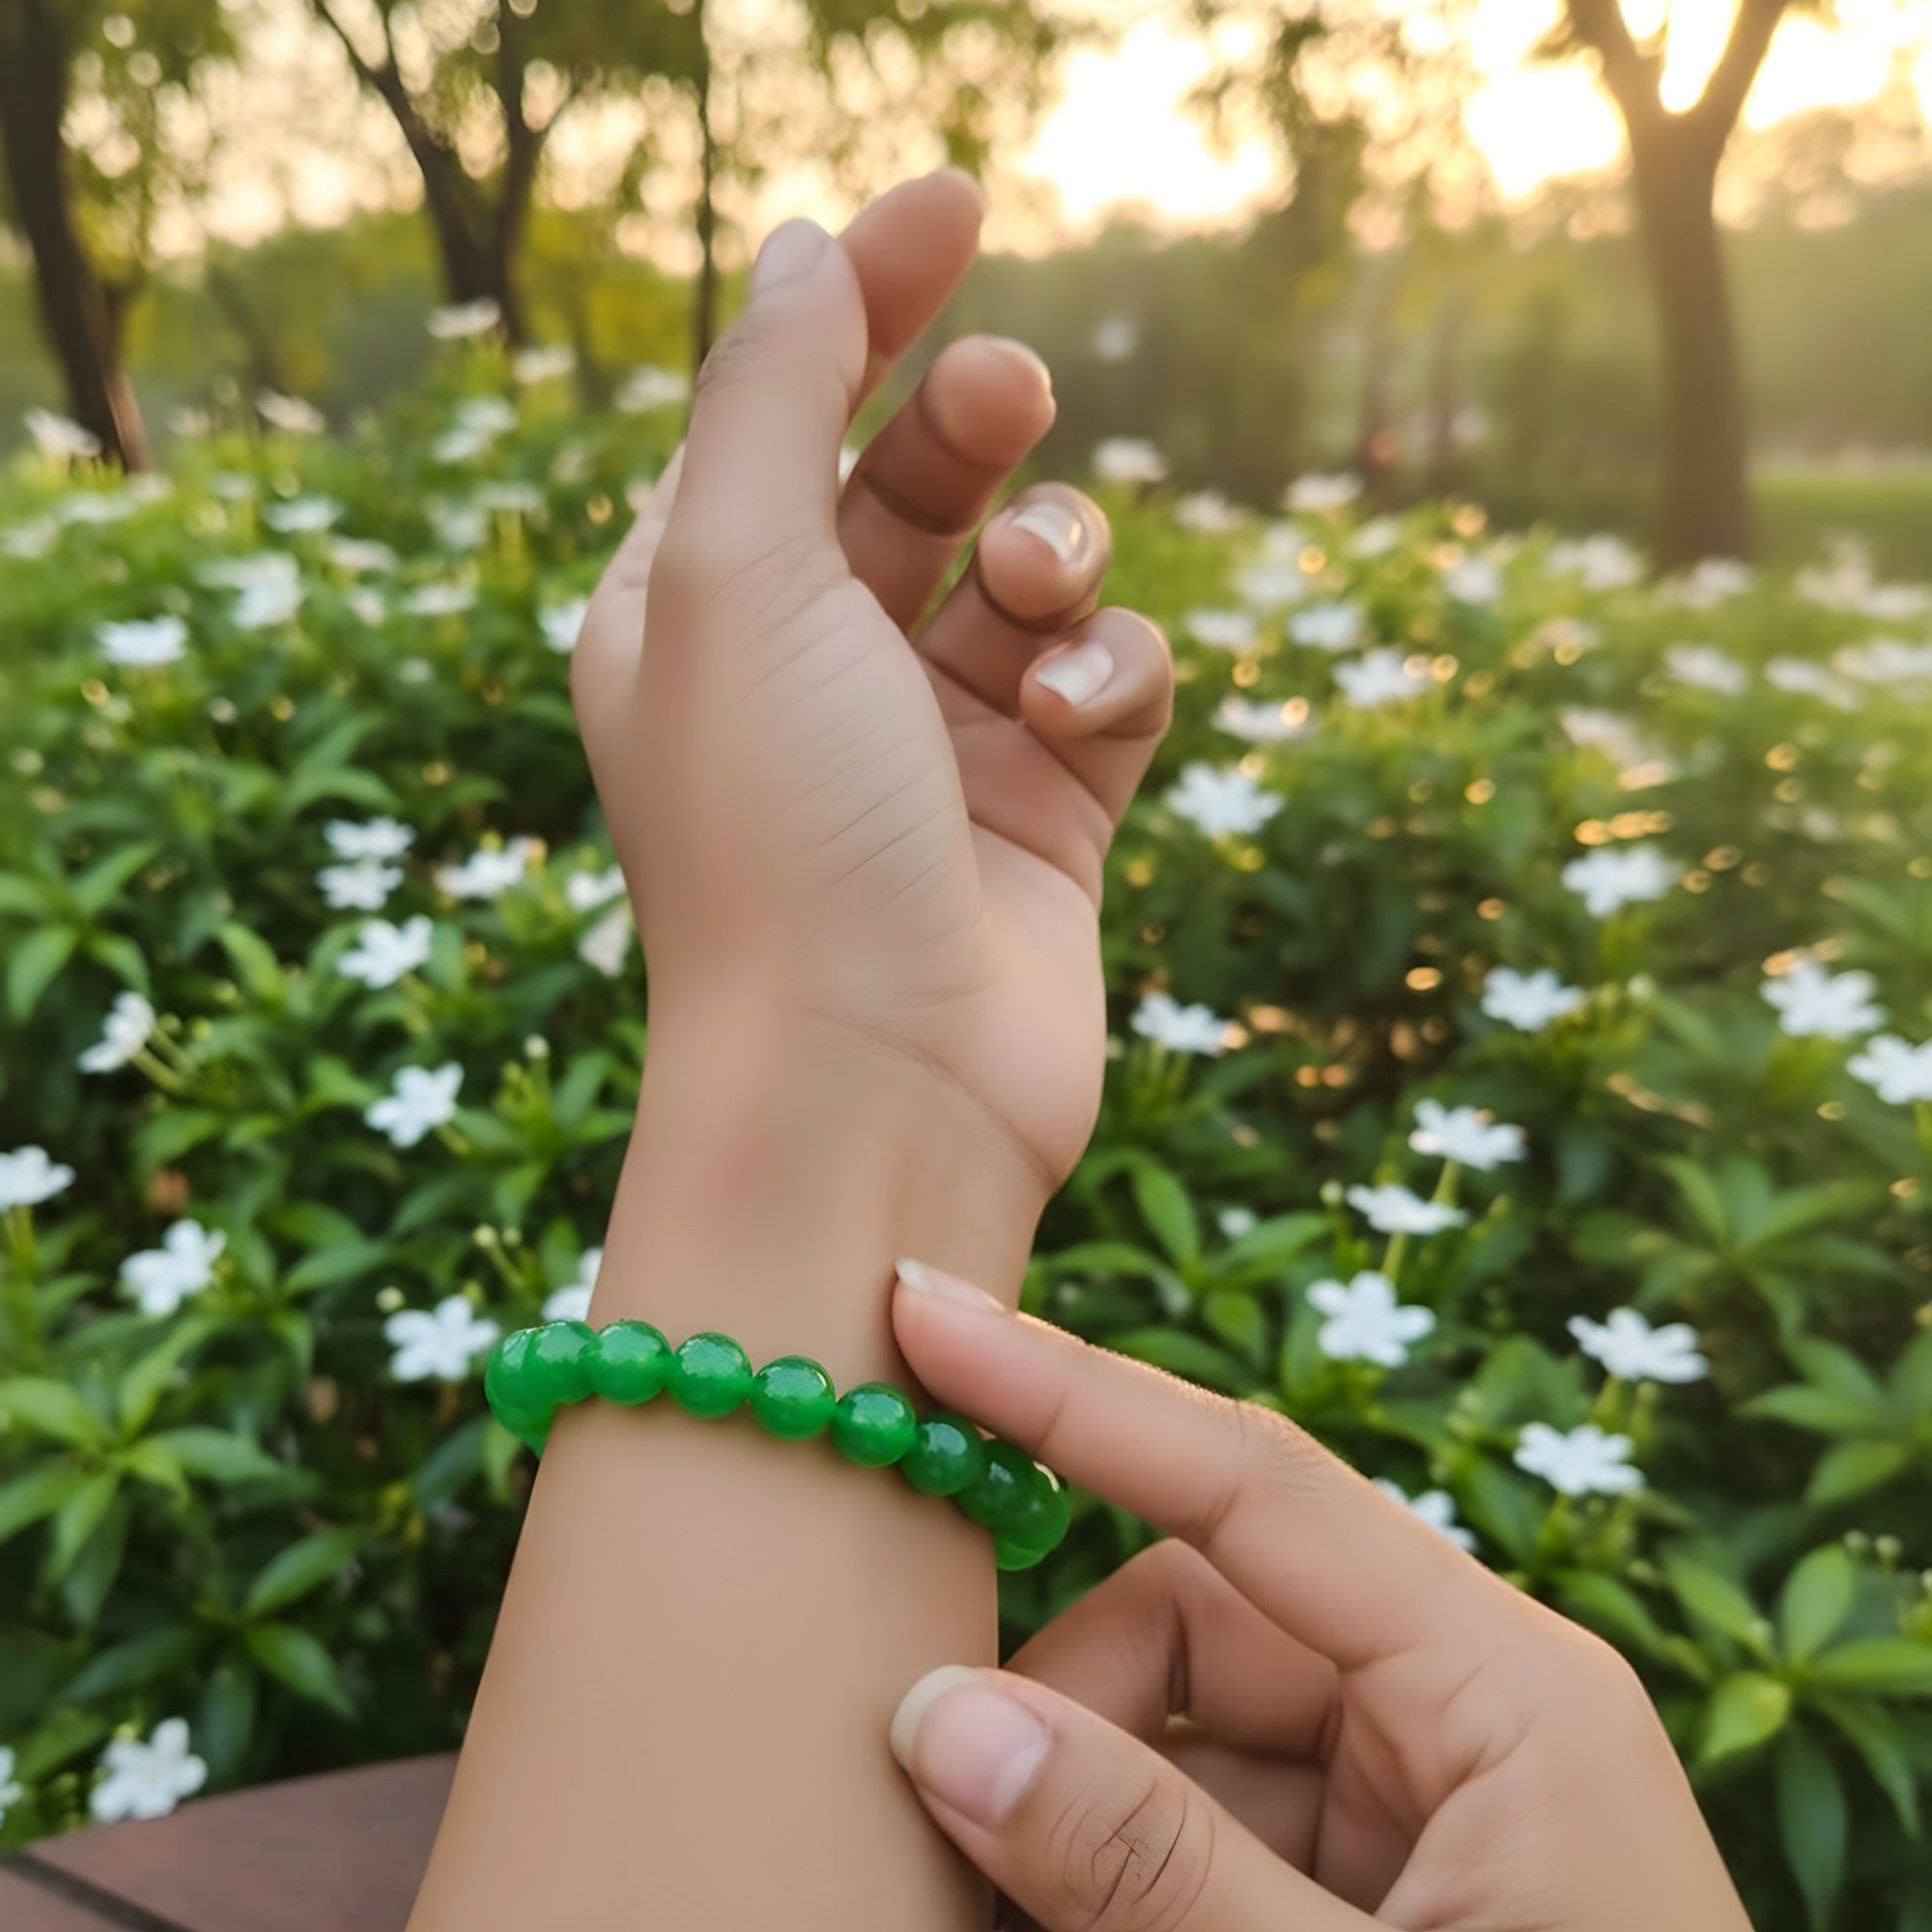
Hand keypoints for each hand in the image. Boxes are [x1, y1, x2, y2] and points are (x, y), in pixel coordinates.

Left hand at [571, 174, 1172, 1213]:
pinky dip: (1104, 675)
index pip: (784, 409)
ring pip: (1037, 574)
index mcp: (701, 608)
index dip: (863, 298)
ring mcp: (937, 745)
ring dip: (1054, 556)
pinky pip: (1109, 681)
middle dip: (970, 421)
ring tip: (1035, 605)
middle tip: (1002, 394)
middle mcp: (815, 671)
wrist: (875, 1084)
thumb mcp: (736, 575)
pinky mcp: (1048, 813)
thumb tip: (805, 250)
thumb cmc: (777, 831)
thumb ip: (769, 395)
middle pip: (917, 477)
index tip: (955, 202)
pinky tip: (1066, 723)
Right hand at [885, 1265, 1754, 1931]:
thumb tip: (939, 1717)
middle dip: (1058, 1706)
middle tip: (928, 1804)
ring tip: (983, 1894)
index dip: (1074, 1390)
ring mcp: (1417, 1808)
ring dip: (1073, 1806)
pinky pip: (1206, 1828)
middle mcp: (1456, 1717)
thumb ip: (1149, 1864)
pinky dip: (1116, 1874)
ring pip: (1179, 1733)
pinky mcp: (1379, 1890)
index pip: (1251, 1481)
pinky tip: (1042, 1909)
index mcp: (1506, 1690)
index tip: (930, 1313)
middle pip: (1192, 1622)